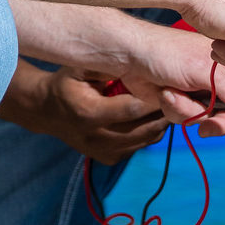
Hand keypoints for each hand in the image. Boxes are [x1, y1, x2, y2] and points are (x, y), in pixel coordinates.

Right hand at [32, 68, 169, 164]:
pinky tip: (150, 116)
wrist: (47, 112)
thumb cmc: (66, 84)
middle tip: (177, 96)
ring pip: (145, 141)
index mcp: (89, 112)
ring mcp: (103, 152)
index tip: (167, 86)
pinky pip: (138, 147)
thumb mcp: (80, 68)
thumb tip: (138, 65)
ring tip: (168, 105)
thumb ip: (106, 66)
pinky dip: (149, 133)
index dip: (153, 99)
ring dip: (160, 124)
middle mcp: (97, 137)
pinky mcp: (108, 159)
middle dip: (163, 113)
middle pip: (143, 129)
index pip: (131, 109)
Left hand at [115, 24, 224, 144]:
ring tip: (172, 94)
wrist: (131, 56)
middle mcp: (216, 81)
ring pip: (206, 119)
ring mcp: (198, 92)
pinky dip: (175, 110)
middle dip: (217, 122)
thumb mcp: (201, 69)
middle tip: (206, 127)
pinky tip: (164, 94)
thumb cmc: (167, 53)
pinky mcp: (181, 102)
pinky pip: (186, 118)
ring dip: (188, 111)